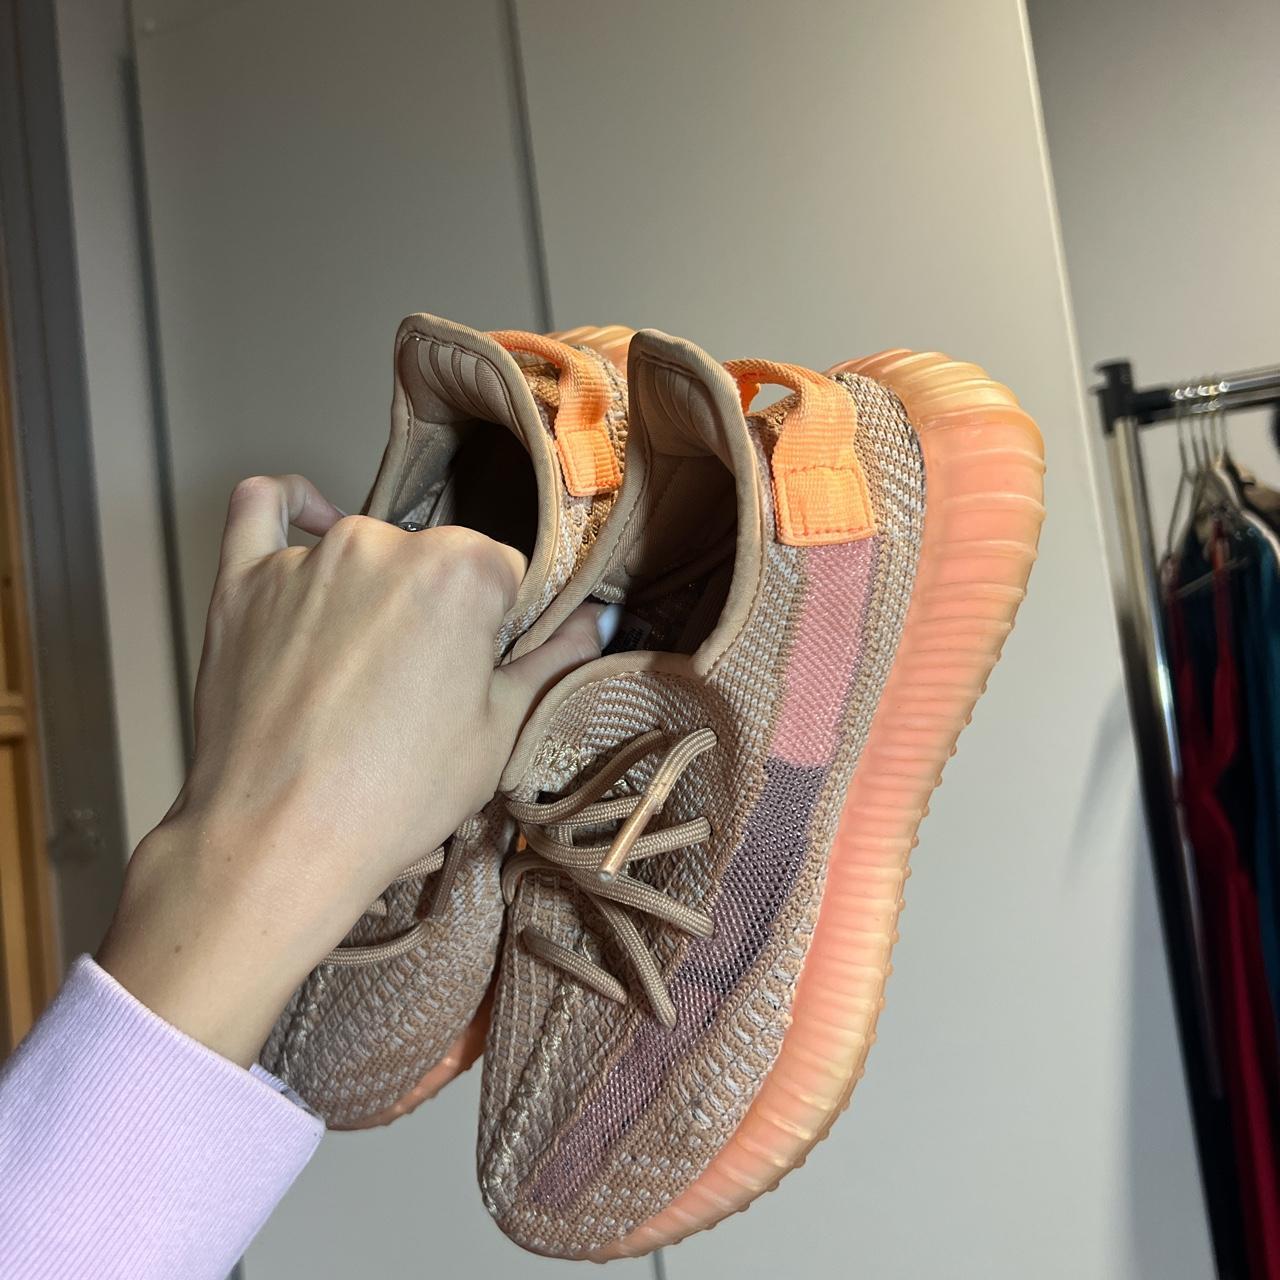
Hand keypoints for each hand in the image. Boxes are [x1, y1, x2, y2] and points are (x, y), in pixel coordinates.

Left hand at [97, 474, 607, 1065]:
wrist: (279, 842)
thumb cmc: (398, 794)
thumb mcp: (500, 733)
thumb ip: (553, 660)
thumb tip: (597, 618)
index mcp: (461, 569)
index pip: (505, 575)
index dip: (501, 627)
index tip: (482, 672)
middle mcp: (384, 541)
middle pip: (433, 561)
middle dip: (439, 612)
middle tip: (420, 688)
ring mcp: (307, 558)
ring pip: (364, 551)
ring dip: (375, 592)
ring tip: (359, 672)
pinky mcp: (242, 581)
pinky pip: (263, 510)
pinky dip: (291, 509)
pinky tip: (308, 523)